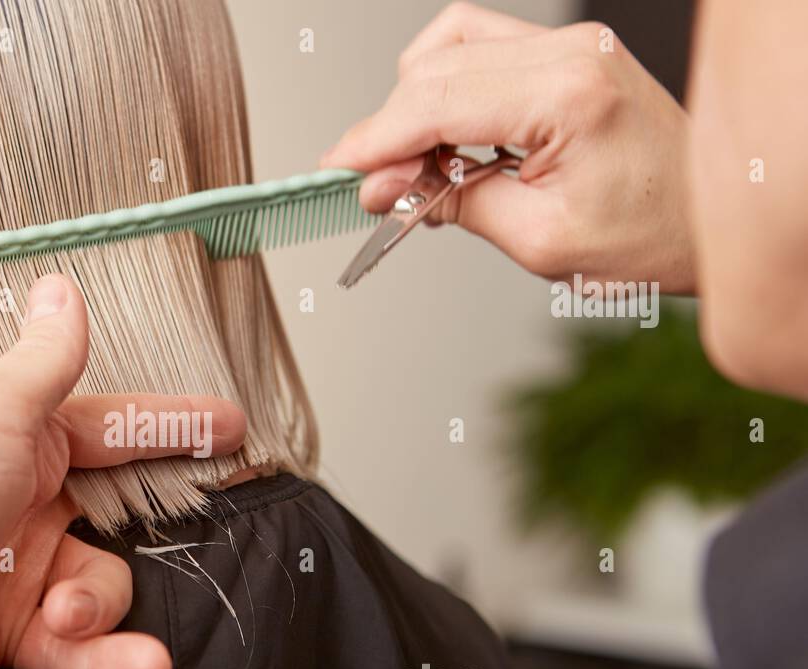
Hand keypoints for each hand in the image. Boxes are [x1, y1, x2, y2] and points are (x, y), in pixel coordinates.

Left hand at [0, 273, 246, 668]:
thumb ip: (44, 361)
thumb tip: (61, 290)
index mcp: (16, 444)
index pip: (110, 429)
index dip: (168, 426)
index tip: (228, 428)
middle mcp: (19, 505)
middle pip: (114, 515)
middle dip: (146, 527)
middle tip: (200, 524)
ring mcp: (18, 574)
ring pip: (103, 587)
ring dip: (99, 605)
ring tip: (65, 612)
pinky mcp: (12, 636)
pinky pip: (81, 648)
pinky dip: (110, 658)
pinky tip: (142, 664)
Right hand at [321, 2, 695, 292]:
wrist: (712, 218)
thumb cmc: (649, 234)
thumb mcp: (538, 240)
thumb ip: (453, 203)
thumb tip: (387, 188)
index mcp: (569, 95)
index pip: (437, 100)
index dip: (376, 138)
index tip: (339, 169)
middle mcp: (572, 53)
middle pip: (434, 68)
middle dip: (391, 131)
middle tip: (381, 192)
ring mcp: (572, 44)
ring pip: (450, 46)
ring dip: (416, 103)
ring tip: (419, 167)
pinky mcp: (569, 51)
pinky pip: (480, 46)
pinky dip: (446, 86)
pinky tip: (447, 134)